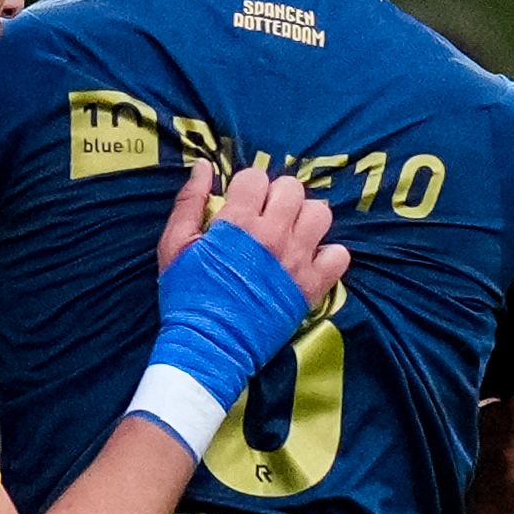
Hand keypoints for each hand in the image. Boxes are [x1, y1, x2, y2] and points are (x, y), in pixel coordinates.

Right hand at [151, 155, 348, 310]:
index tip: (239, 203)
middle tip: (265, 216)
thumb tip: (204, 166)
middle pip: (293, 189)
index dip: (246, 187)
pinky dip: (327, 255)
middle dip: (278, 197)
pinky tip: (308, 260)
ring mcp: (297, 260)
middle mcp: (273, 235)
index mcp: (238, 223)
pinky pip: (339, 255)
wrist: (208, 347)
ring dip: (305, 218)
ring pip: (321, 214)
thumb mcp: (174, 247)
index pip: (256, 177)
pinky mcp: (312, 285)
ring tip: (290, 234)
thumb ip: (189, 202)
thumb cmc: (187, 298)